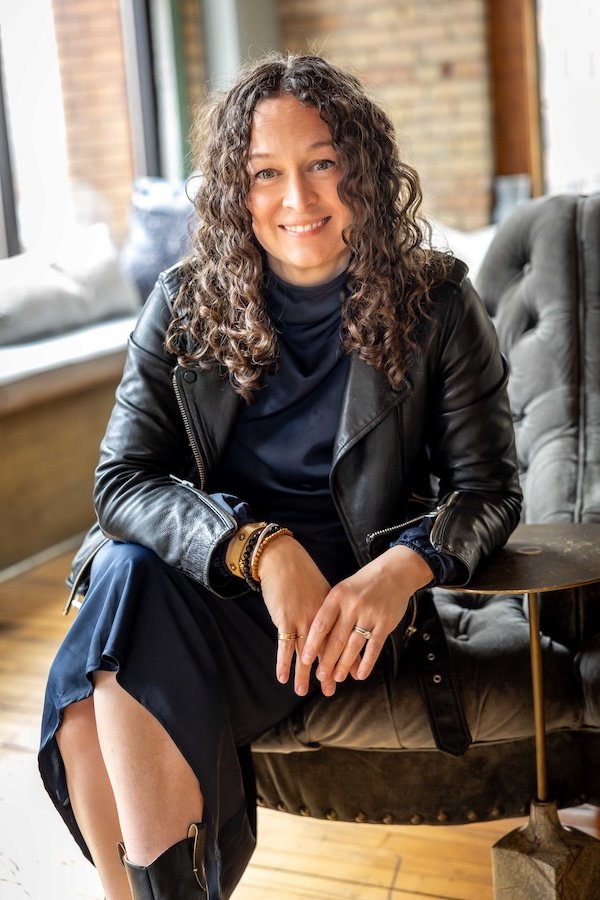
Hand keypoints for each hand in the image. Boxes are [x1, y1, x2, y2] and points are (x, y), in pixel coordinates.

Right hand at [257, 535, 330, 695]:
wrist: (282, 559)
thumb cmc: (301, 575)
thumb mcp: (321, 591)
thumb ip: (330, 611)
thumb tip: (340, 628)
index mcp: (332, 611)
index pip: (342, 639)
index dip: (345, 658)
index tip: (350, 676)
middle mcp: (319, 617)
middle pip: (325, 649)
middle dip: (327, 672)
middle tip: (330, 690)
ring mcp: (302, 618)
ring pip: (305, 652)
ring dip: (304, 673)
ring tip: (302, 691)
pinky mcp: (285, 618)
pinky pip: (284, 645)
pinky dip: (283, 662)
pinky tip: (283, 677)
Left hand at [300, 545, 433, 693]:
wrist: (394, 572)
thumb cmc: (363, 584)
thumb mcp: (343, 590)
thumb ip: (331, 611)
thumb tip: (316, 639)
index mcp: (338, 596)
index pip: (321, 624)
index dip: (312, 643)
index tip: (305, 659)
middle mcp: (353, 605)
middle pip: (336, 639)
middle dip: (327, 661)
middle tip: (320, 676)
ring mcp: (370, 614)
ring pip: (354, 646)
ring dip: (344, 665)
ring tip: (337, 678)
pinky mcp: (386, 623)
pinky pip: (374, 647)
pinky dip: (366, 663)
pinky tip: (360, 674)